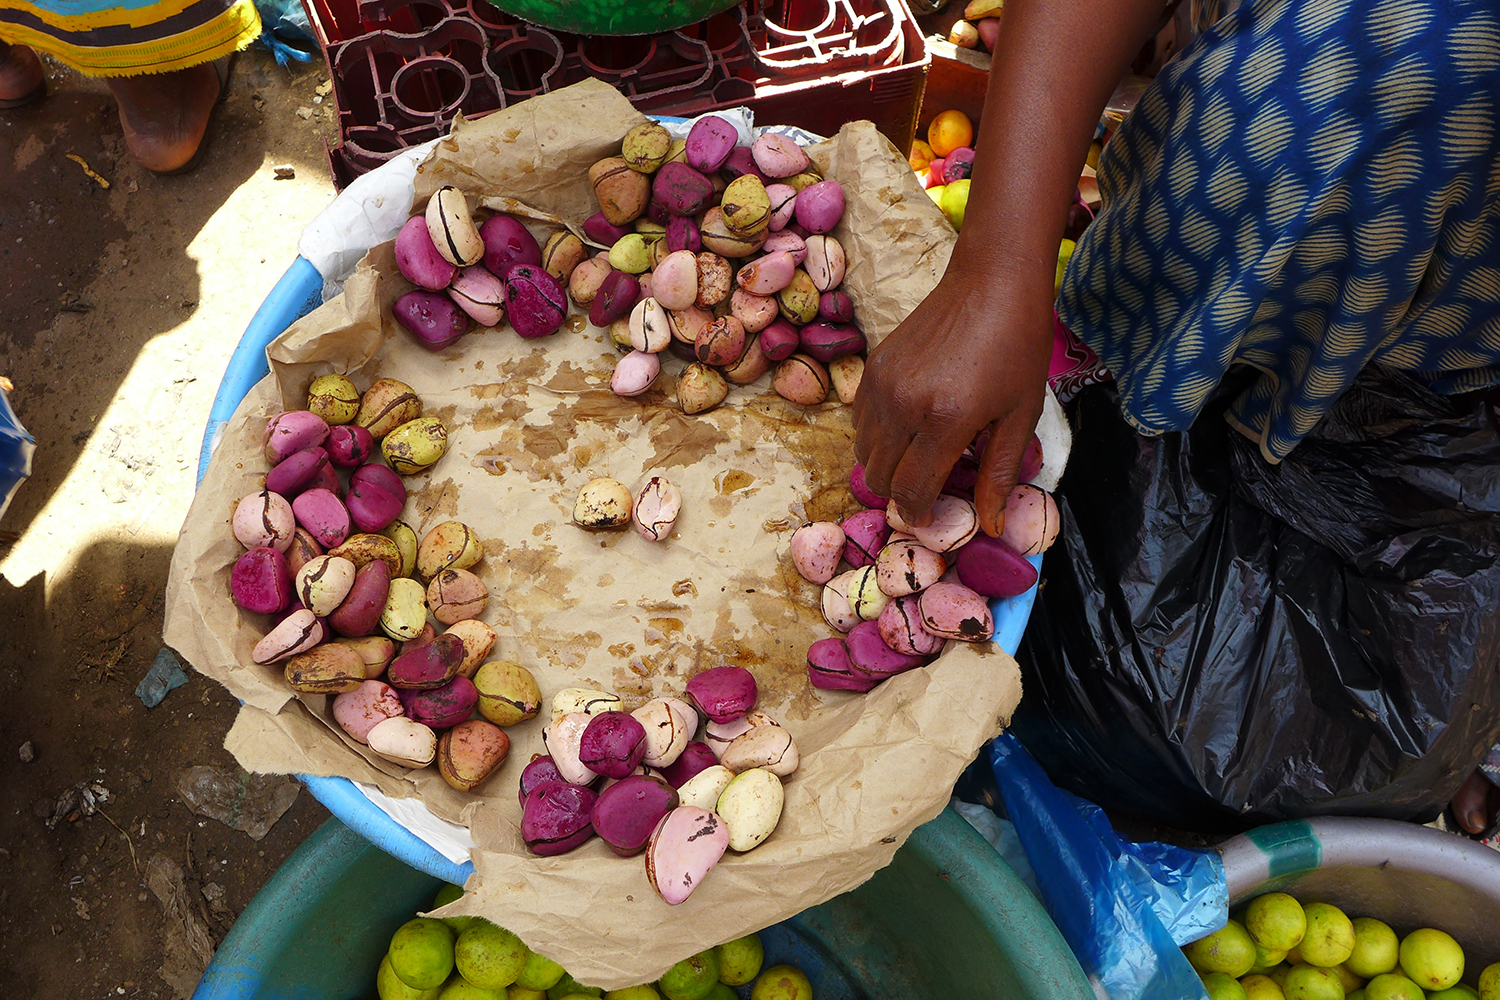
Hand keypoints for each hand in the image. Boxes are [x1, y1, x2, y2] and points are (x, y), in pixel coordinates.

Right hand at [852, 264, 1052, 535]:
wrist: (992, 281)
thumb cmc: (1019, 345)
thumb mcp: (1021, 415)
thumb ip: (1000, 474)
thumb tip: (990, 525)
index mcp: (945, 420)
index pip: (911, 490)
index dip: (920, 513)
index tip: (934, 516)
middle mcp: (904, 405)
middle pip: (880, 477)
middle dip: (902, 493)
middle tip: (930, 488)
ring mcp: (882, 384)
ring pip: (864, 452)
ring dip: (888, 465)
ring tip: (921, 456)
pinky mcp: (873, 367)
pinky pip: (860, 421)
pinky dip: (878, 436)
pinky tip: (910, 426)